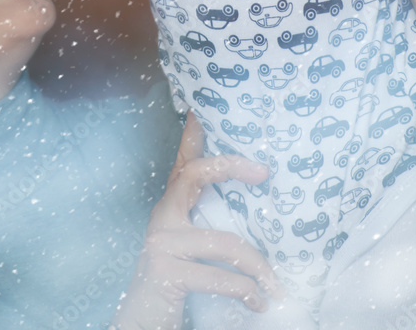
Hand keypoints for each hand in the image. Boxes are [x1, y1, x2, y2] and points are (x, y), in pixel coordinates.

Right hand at [113, 113, 284, 329]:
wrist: (141, 322)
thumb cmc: (175, 283)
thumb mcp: (190, 248)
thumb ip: (209, 225)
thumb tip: (256, 213)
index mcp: (171, 207)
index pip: (183, 162)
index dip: (192, 134)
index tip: (201, 107)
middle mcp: (162, 216)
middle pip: (196, 173)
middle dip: (231, 166)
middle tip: (265, 172)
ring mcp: (162, 242)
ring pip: (225, 242)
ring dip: (258, 268)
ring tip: (275, 285)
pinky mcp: (166, 271)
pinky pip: (221, 277)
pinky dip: (246, 292)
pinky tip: (258, 302)